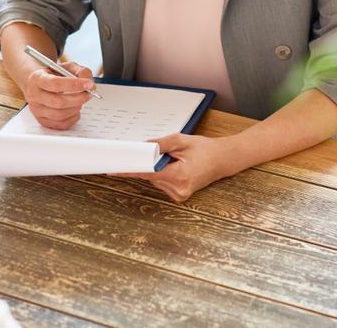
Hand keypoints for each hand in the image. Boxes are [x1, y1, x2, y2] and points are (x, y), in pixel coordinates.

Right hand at [23, 61, 94, 129]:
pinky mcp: (42, 120)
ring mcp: (36, 110)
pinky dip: (73, 117)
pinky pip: (61, 124)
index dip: (74, 85)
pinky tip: (75, 109)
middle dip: (78, 98)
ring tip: (81, 100)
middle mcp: (34, 95)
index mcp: (37, 78)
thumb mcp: (67, 67)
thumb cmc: (55, 75)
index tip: (88, 84)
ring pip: (60, 114)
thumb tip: (90, 85)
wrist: (41, 84)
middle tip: (89, 94)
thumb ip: (80, 71)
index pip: (55, 83)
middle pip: (58, 102)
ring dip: (76, 108)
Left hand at [116, 134, 233, 202]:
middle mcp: (178, 189)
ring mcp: (179, 195)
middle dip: (150, 164)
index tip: (114, 170)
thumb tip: (141, 147)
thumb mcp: (181, 140)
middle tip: (164, 154)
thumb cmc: (205, 149)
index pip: (147, 173)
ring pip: (155, 180)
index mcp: (179, 175)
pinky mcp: (179, 196)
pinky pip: (161, 184)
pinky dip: (163, 175)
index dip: (129, 170)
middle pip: (150, 176)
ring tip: (177, 161)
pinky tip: (177, 168)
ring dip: (158, 169)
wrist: (222, 160)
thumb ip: (159, 144)